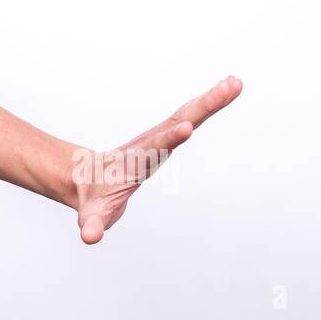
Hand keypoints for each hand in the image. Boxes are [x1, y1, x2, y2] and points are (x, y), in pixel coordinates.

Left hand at [71, 75, 241, 244]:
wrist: (84, 177)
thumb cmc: (93, 198)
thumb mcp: (92, 214)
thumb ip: (92, 224)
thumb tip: (90, 237)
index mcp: (135, 162)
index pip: (154, 149)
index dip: (169, 139)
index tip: (186, 127)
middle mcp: (148, 144)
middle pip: (177, 122)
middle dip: (202, 107)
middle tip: (227, 88)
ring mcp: (157, 137)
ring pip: (187, 115)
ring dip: (211, 100)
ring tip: (236, 82)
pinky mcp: (165, 136)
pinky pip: (190, 117)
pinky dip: (208, 104)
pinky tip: (227, 90)